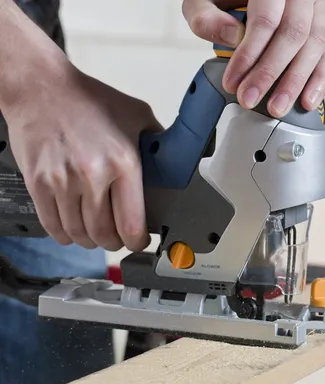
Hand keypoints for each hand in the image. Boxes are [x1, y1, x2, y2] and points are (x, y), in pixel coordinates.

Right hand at [2, 61, 161, 251]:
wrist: (43, 88)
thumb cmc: (90, 101)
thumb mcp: (137, 115)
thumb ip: (158, 143)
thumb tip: (176, 162)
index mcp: (122, 162)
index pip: (131, 222)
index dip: (136, 241)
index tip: (138, 242)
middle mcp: (92, 175)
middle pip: (104, 234)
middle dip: (114, 242)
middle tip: (118, 238)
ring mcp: (61, 181)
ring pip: (78, 234)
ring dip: (90, 240)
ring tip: (96, 233)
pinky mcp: (37, 183)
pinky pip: (52, 225)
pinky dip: (64, 234)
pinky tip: (72, 229)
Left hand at [182, 0, 324, 117]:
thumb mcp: (204, 0)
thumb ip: (207, 18)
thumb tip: (233, 38)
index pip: (265, 20)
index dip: (249, 55)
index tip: (234, 83)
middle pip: (294, 34)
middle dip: (270, 74)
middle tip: (250, 99)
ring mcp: (321, 4)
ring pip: (316, 45)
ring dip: (296, 82)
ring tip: (277, 106)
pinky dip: (320, 80)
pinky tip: (306, 100)